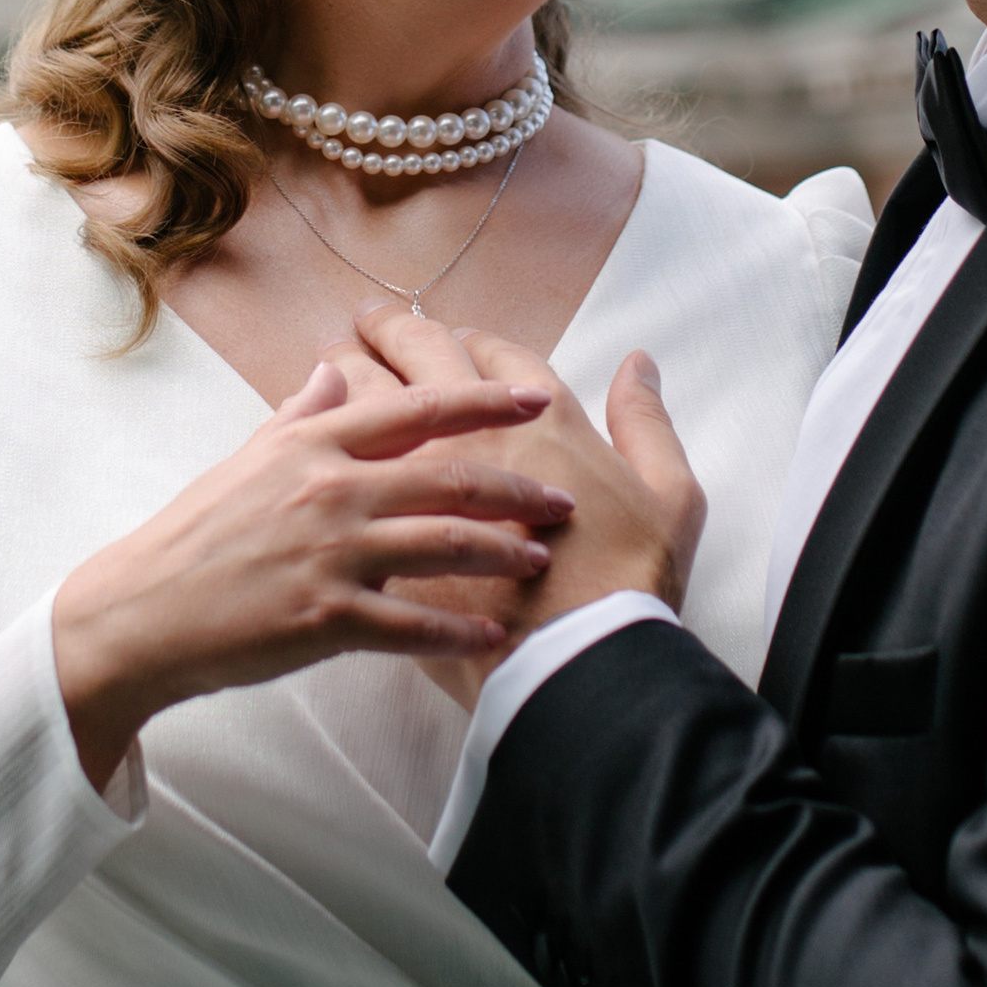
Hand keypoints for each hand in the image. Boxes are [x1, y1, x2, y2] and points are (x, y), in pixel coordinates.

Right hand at [51, 364, 576, 792]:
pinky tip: (493, 636)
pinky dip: (458, 631)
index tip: (538, 396)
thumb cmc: (197, 533)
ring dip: (502, 552)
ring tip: (542, 560)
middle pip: (448, 475)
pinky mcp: (324, 617)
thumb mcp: (248, 457)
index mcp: (313, 444)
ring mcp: (329, 554)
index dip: (484, 400)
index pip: (417, 409)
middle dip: (518, 485)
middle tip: (564, 497)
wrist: (142, 610)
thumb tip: (338, 369)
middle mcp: (329, 489)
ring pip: (441, 544)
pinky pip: (410, 623)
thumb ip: (303, 414)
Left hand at [338, 304, 706, 708]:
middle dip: (393, 331)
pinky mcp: (386, 523)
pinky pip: (343, 466)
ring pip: (369, 397)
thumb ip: (647, 422)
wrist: (575, 665)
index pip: (494, 354)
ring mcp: (421, 477)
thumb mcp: (669, 497)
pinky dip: (326, 441)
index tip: (452, 336)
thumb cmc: (629, 584)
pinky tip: (316, 443)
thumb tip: (639, 362)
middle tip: (369, 321)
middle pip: (421, 355)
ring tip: (332, 360)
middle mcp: (474, 432)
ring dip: (349, 369)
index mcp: (543, 419)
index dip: (469, 340)